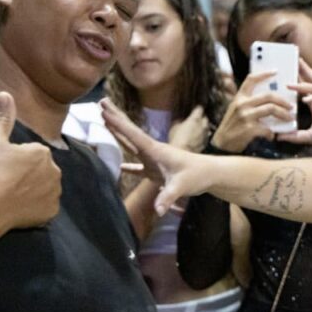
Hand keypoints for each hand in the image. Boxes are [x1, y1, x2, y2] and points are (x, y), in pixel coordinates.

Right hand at [0, 92, 60, 229]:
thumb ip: (4, 117)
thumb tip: (5, 93)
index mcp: (43, 152)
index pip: (31, 155)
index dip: (15, 163)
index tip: (3, 169)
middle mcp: (55, 170)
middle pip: (40, 171)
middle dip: (27, 176)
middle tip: (7, 183)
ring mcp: (54, 192)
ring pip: (44, 189)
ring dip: (33, 191)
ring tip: (12, 196)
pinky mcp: (52, 211)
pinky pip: (45, 207)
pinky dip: (36, 209)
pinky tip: (19, 208)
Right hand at [101, 98, 207, 214]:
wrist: (209, 174)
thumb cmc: (197, 175)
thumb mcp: (182, 186)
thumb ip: (168, 197)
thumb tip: (158, 209)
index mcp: (156, 150)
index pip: (133, 135)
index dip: (118, 124)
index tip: (104, 111)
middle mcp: (151, 151)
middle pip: (129, 132)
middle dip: (116, 118)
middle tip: (101, 102)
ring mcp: (152, 160)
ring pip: (130, 144)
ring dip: (118, 132)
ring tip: (105, 120)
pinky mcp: (154, 170)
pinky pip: (136, 165)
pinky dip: (126, 165)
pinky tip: (117, 166)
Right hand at [169, 105, 209, 151]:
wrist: (183, 154)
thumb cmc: (177, 139)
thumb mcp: (174, 126)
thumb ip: (180, 120)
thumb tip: (182, 118)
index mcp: (195, 118)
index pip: (200, 107)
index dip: (197, 106)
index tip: (194, 107)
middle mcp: (203, 124)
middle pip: (205, 116)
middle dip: (201, 116)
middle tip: (194, 118)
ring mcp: (206, 134)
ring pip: (207, 126)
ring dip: (203, 125)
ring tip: (196, 127)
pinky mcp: (206, 142)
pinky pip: (206, 135)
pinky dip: (203, 134)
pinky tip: (197, 137)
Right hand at [211, 70, 294, 151]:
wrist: (221, 144)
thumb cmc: (231, 127)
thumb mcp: (236, 110)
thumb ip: (248, 104)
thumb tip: (270, 101)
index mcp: (239, 97)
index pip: (251, 80)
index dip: (264, 74)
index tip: (275, 71)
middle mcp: (242, 104)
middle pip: (268, 95)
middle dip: (283, 101)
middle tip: (290, 106)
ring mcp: (245, 116)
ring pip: (271, 109)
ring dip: (283, 114)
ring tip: (289, 118)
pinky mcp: (249, 128)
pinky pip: (267, 128)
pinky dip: (271, 133)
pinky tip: (271, 135)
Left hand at [277, 59, 311, 151]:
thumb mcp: (309, 136)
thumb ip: (295, 135)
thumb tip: (278, 136)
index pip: (307, 88)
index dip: (299, 78)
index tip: (288, 70)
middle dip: (304, 70)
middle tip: (295, 59)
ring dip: (302, 85)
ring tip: (289, 85)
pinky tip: (306, 100)